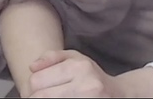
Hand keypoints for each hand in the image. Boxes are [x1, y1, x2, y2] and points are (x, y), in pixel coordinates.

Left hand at [24, 49, 152, 97]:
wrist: (121, 94)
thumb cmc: (93, 76)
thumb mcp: (75, 59)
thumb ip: (52, 57)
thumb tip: (32, 67)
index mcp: (79, 67)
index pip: (36, 81)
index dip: (32, 87)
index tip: (38, 89)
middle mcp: (86, 85)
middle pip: (40, 97)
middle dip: (36, 97)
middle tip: (43, 95)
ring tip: (54, 96)